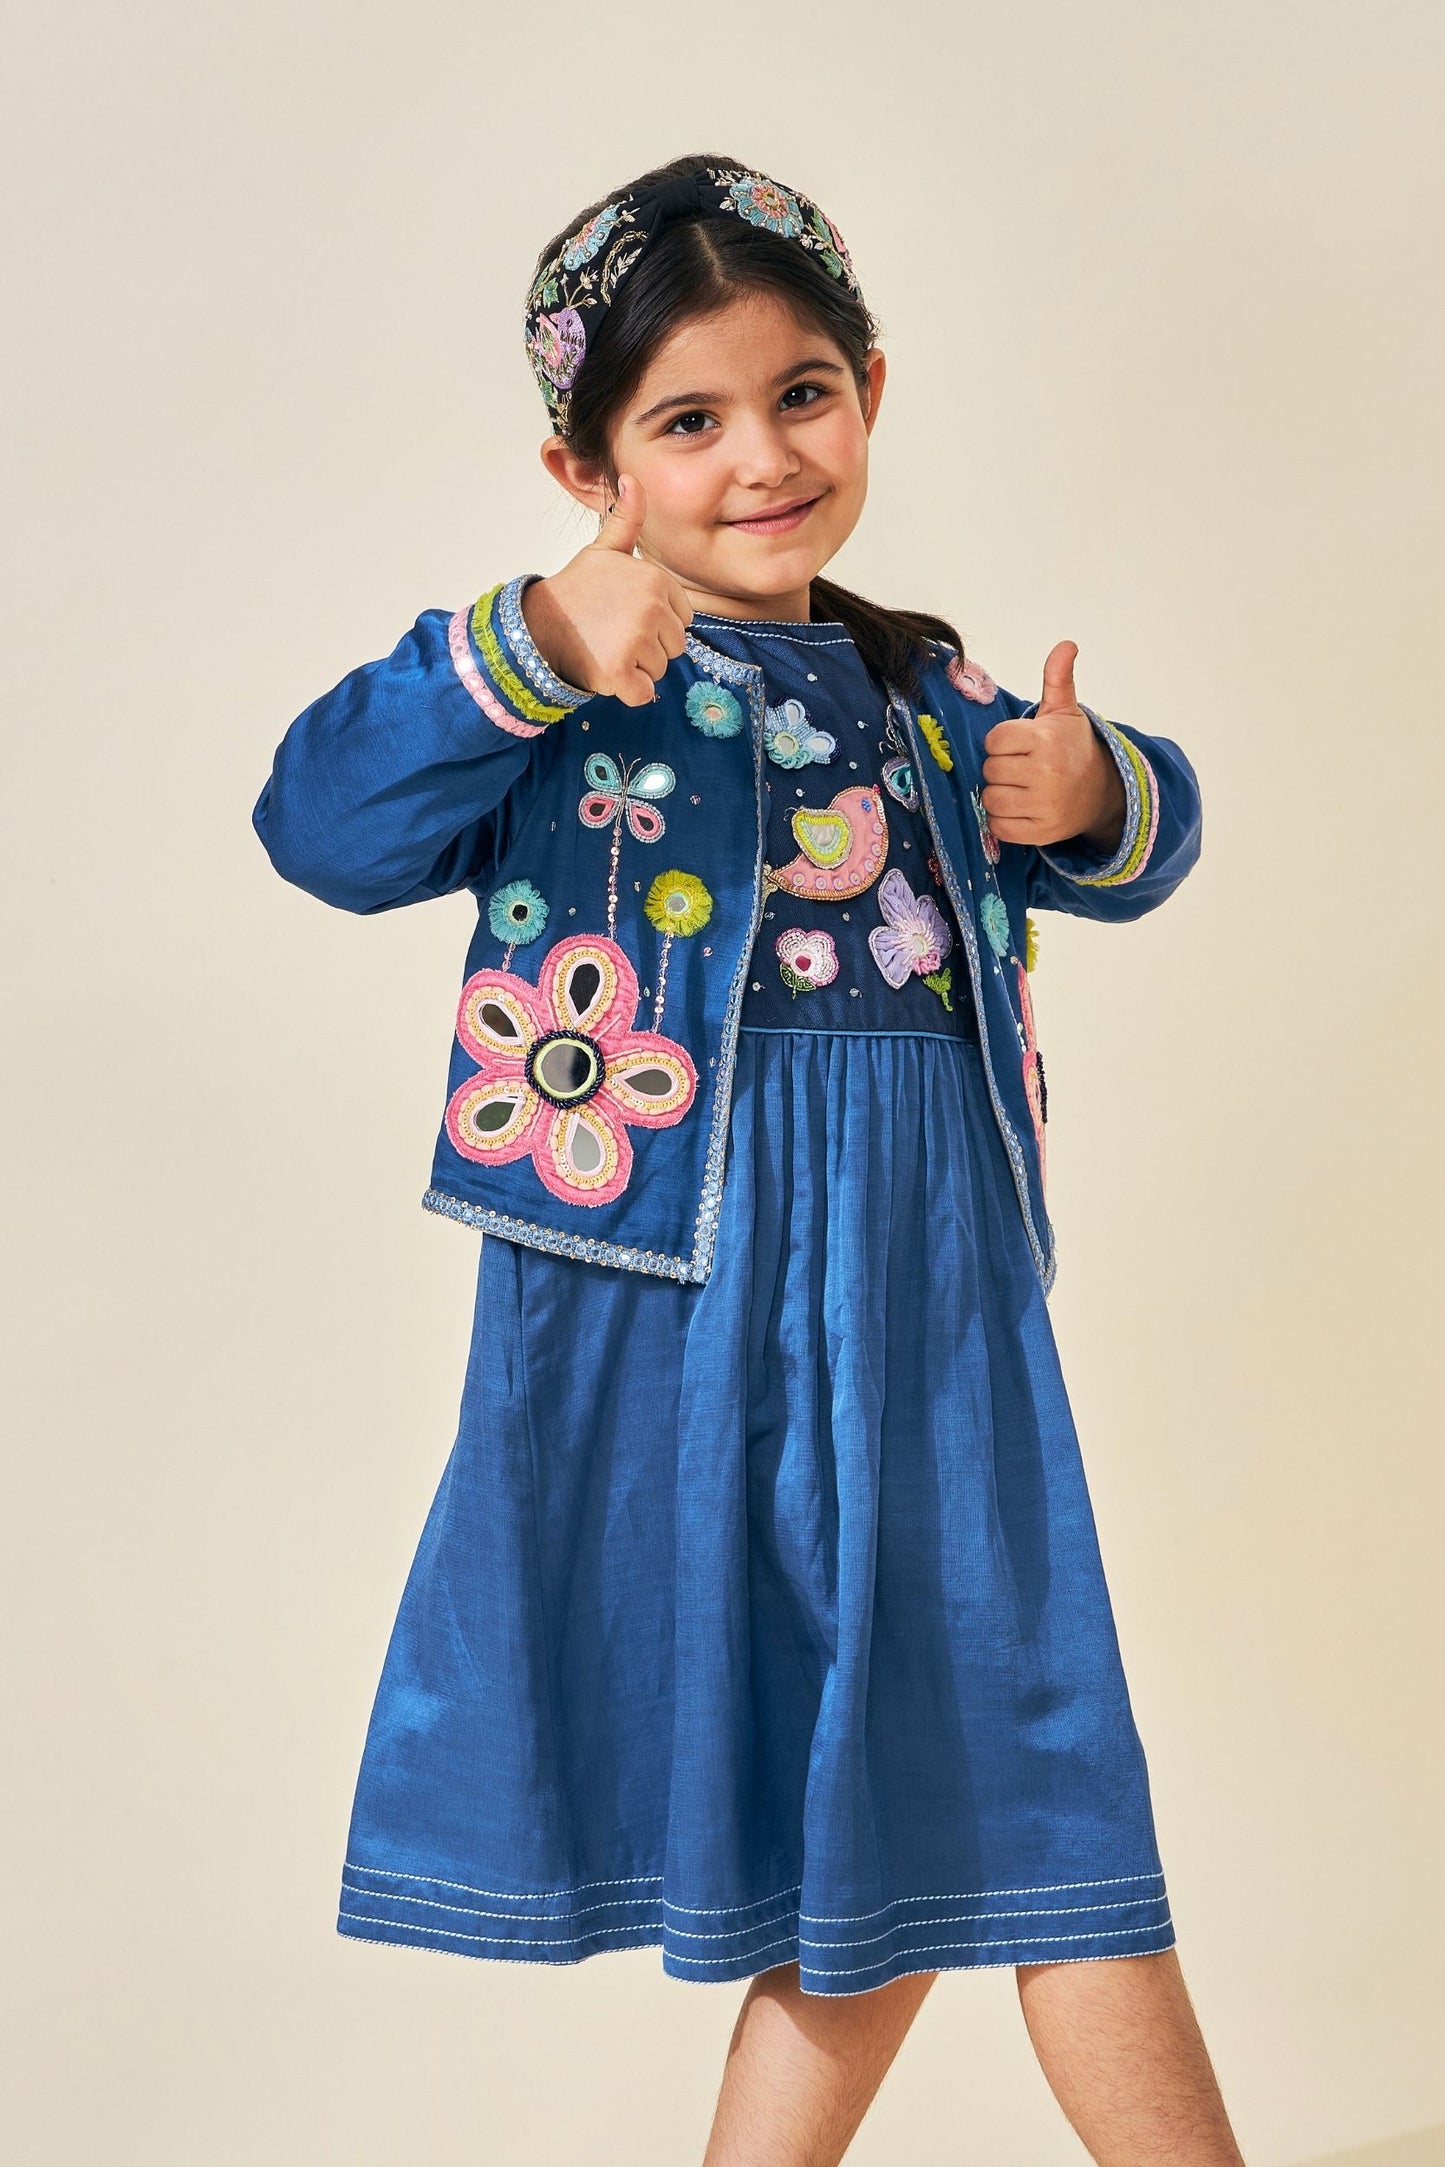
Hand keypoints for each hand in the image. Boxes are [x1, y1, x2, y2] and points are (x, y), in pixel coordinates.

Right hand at [518, 475, 694, 708]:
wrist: (537, 625)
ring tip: (606, 648)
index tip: (624, 616)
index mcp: (657, 580)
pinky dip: (626, 692)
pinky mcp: (621, 672)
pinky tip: (605, 670)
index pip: (682, 619)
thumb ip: (628, 520)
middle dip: (648, 648)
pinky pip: (642, 695)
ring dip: (635, 669)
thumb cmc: (576, 592)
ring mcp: (637, 640)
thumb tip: (633, 478)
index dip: (655, 623)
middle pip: (674, 647)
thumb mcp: (603, 550)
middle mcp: (652, 607)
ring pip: (659, 671)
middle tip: (613, 634)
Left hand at [980, 641, 1125, 850]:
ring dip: (1000, 795)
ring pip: (991, 799)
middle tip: (1021, 767)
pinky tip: (1021, 808)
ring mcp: (1044, 805)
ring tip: (1021, 788)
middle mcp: (1046, 773)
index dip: (1002, 742)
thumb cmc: (1073, 747)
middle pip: (990, 770)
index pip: (994, 740)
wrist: (1102, 792)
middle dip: (1000, 768)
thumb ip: (1057, 678)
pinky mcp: (1041, 832)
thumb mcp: (1065, 711)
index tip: (1019, 744)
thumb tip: (1067, 644)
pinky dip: (1003, 820)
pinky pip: (999, 827)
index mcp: (1046, 740)